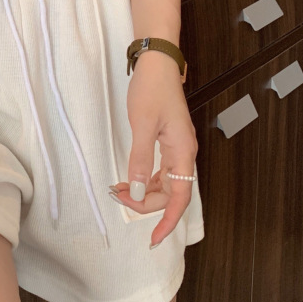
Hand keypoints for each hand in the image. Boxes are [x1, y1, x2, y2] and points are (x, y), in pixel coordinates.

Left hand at [112, 54, 198, 248]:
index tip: (153, 239)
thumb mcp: (142, 124)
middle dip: (146, 202)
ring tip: (119, 190)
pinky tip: (130, 179)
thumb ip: (140, 159)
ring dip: (144, 191)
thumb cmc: (151, 89)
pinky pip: (161, 170)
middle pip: (171, 193)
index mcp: (183, 151)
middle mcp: (184, 153)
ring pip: (165, 182)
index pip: (180, 197)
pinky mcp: (169, 140)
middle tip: (118, 198)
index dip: (168, 221)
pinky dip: (145, 178)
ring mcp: (177, 147)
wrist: (157, 62)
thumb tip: (137, 190)